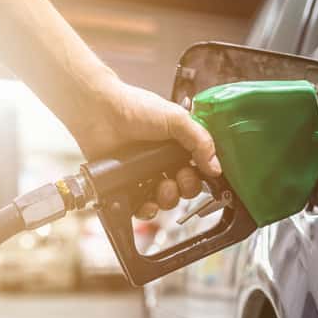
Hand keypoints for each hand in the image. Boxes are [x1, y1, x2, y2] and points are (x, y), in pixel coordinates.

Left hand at [70, 78, 221, 218]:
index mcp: (177, 145)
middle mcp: (161, 161)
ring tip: (162, 188)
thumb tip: (216, 167)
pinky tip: (147, 203)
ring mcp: (143, 174)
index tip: (198, 175)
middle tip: (178, 180)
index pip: (196, 169)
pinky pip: (139, 206)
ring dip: (167, 200)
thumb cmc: (135, 108)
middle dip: (185, 189)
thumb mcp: (177, 119)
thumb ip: (201, 141)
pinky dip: (146, 209)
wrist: (101, 112)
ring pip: (163, 200)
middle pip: (182, 188)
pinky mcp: (125, 185)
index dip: (199, 176)